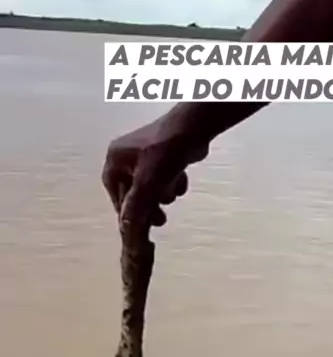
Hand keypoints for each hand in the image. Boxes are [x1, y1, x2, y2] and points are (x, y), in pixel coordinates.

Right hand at [102, 115, 208, 231]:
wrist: (194, 128)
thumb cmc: (165, 150)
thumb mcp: (147, 184)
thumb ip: (135, 208)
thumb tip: (126, 229)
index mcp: (116, 159)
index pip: (115, 193)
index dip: (126, 210)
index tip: (137, 224)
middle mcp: (127, 156)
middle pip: (134, 192)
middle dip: (149, 205)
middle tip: (160, 220)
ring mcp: (146, 155)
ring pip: (151, 187)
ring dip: (163, 193)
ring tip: (172, 189)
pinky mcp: (163, 156)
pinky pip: (164, 178)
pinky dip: (173, 183)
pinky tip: (181, 177)